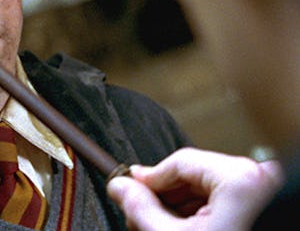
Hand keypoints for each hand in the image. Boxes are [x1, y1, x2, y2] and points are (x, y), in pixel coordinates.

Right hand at [107, 147, 282, 230]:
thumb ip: (141, 208)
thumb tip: (120, 186)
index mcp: (240, 180)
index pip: (180, 161)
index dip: (149, 178)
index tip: (129, 188)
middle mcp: (257, 179)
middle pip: (194, 174)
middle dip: (164, 195)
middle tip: (140, 212)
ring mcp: (263, 192)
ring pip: (208, 186)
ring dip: (180, 205)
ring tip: (160, 224)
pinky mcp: (264, 205)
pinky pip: (226, 198)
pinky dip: (202, 211)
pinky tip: (185, 226)